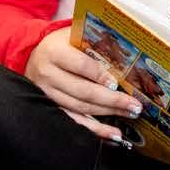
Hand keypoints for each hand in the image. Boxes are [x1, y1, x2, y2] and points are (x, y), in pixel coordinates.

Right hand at [24, 34, 140, 142]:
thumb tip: (125, 53)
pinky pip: (75, 122)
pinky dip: (95, 130)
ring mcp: (48, 95)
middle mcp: (48, 75)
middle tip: (134, 105)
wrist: (35, 57)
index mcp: (54, 52)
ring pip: (81, 108)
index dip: (100, 75)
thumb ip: (94, 42)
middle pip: (83, 91)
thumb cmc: (61, 45)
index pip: (81, 66)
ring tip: (129, 114)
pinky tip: (112, 134)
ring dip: (108, 114)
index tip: (116, 83)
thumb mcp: (73, 35)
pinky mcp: (51, 109)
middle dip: (112, 100)